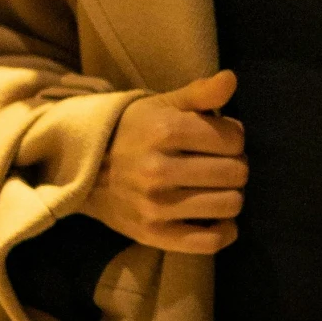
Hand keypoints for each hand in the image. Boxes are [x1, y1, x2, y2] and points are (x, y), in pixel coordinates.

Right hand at [86, 68, 246, 254]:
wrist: (86, 170)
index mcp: (163, 130)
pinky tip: (217, 217)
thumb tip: (232, 79)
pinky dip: (224, 230)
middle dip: (235, 165)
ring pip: (229, 205)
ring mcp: (156, 206)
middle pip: (236, 173)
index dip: (234, 137)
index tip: (220, 137)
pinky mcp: (155, 235)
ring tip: (216, 187)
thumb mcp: (161, 105)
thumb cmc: (132, 132)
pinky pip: (210, 242)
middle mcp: (159, 169)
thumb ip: (199, 93)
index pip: (234, 139)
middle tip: (220, 163)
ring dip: (231, 196)